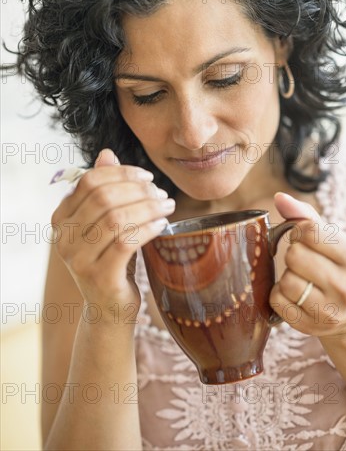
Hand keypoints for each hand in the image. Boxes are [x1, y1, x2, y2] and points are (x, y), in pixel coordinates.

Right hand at [51, 148, 175, 321]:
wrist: (109, 308)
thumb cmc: (111, 260)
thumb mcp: (106, 222)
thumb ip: (104, 190)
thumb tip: (106, 154)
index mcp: (61, 218)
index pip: (90, 181)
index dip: (122, 174)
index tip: (148, 177)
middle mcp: (62, 238)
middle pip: (104, 197)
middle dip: (139, 190)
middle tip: (161, 194)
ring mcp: (77, 259)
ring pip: (116, 218)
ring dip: (148, 207)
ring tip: (168, 206)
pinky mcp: (99, 277)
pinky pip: (126, 241)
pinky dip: (148, 228)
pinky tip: (163, 224)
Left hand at [270, 192, 345, 340]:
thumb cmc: (337, 267)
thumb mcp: (333, 240)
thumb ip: (305, 216)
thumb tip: (279, 198)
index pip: (308, 230)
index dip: (297, 231)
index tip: (303, 239)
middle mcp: (345, 286)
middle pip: (294, 256)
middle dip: (293, 256)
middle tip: (304, 263)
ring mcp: (329, 310)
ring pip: (285, 281)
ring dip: (287, 277)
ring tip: (301, 280)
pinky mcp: (310, 326)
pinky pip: (277, 302)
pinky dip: (279, 296)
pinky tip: (294, 295)